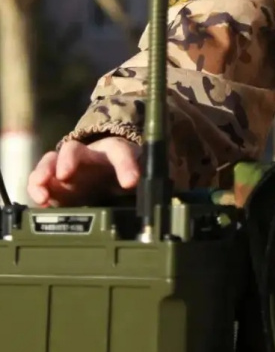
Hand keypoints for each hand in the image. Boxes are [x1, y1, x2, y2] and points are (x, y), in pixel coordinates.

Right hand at [27, 137, 141, 206]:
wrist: (105, 173)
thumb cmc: (122, 174)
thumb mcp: (138, 178)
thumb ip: (147, 187)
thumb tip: (161, 201)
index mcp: (114, 153)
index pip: (121, 152)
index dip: (126, 165)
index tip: (130, 182)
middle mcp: (87, 156)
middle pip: (76, 150)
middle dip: (69, 159)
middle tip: (65, 174)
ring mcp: (67, 167)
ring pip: (52, 160)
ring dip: (45, 172)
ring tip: (43, 190)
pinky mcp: (54, 182)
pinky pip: (40, 180)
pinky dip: (36, 188)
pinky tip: (40, 200)